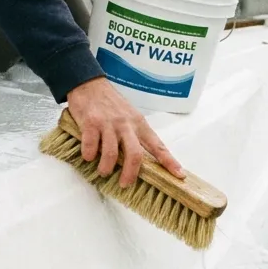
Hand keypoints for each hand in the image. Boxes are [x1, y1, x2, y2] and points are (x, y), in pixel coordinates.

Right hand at [66, 77, 183, 186]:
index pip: (158, 146)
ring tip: (104, 172)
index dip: (169, 161)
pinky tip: (88, 157)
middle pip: (135, 155)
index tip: (179, 175)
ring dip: (106, 168)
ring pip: (112, 154)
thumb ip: (136, 135)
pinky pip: (91, 146)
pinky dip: (89, 156)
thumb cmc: (110, 103)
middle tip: (125, 184)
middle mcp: (127, 124)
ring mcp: (109, 124)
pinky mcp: (91, 123)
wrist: (89, 84)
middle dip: (131, 174)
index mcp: (140, 124)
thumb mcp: (130, 116)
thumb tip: (140, 160)